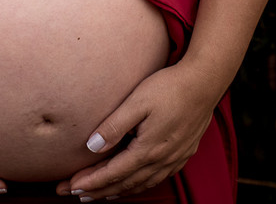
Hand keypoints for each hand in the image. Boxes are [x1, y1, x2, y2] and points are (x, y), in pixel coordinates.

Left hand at [55, 65, 222, 199]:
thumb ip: (113, 126)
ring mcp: (174, 159)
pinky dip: (139, 185)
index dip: (90, 182)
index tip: (71, 187)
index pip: (112, 173)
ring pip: (141, 184)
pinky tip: (133, 183)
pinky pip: (156, 178)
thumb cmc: (169, 88)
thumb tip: (91, 147)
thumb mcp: (137, 102)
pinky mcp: (183, 154)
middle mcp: (161, 160)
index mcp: (147, 149)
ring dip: (117, 191)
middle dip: (98, 191)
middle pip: (124, 183)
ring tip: (99, 194)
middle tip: (75, 194)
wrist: (205, 82)